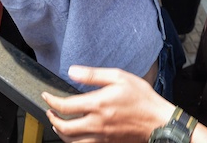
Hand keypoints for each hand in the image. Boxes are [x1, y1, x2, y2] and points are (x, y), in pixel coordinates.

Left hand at [43, 66, 174, 141]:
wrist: (159, 122)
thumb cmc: (142, 99)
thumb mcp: (119, 77)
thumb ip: (93, 75)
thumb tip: (71, 71)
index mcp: (98, 104)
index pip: (65, 106)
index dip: (51, 101)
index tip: (46, 96)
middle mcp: (97, 123)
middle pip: (65, 128)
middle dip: (53, 119)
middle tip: (50, 111)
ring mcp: (102, 136)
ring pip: (72, 141)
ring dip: (61, 133)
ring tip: (58, 123)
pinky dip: (74, 142)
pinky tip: (74, 135)